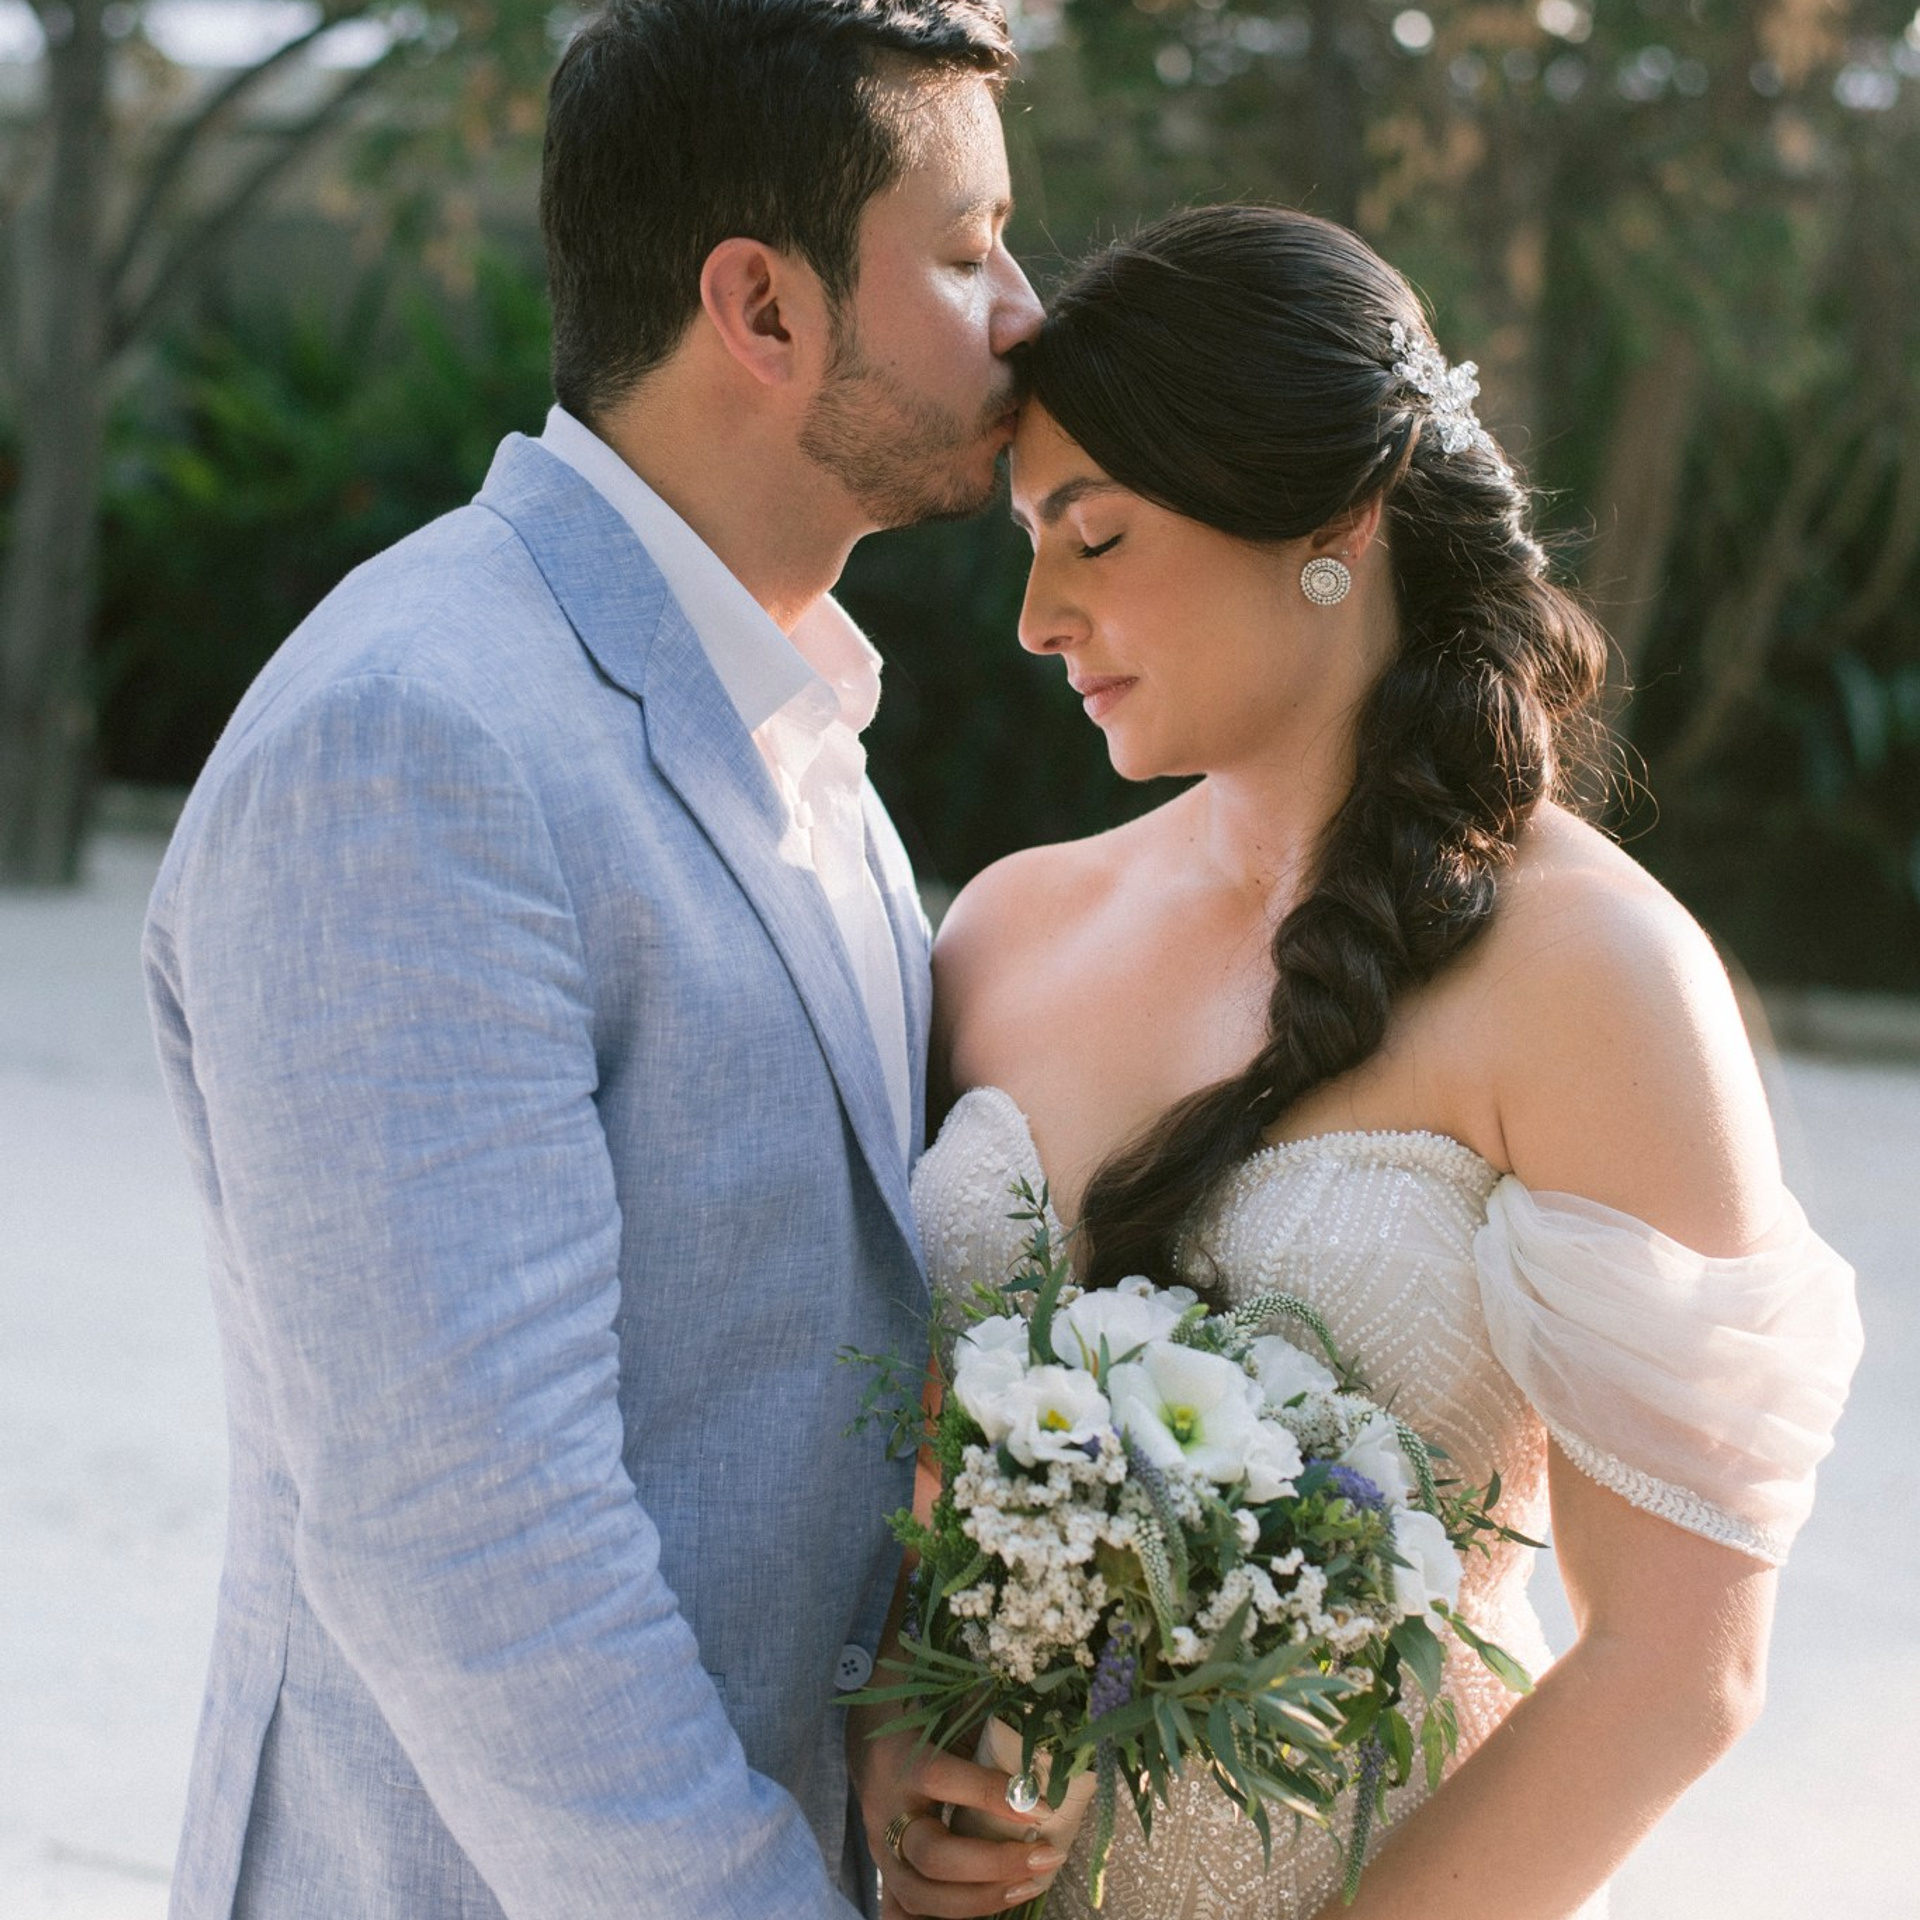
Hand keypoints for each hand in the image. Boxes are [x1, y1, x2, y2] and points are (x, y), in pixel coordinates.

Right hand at [853, 1717, 1069, 1918]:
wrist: (866, 1741)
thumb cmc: (916, 1717)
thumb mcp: (944, 1706)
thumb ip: (981, 1715)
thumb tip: (1038, 1729)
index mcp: (900, 1759)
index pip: (941, 1778)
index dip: (991, 1795)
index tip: (1043, 1807)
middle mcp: (886, 1811)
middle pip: (932, 1856)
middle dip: (994, 1864)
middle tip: (1045, 1856)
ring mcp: (881, 1850)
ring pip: (920, 1896)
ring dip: (980, 1899)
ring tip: (1028, 1885)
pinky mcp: (885, 1874)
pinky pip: (901, 1915)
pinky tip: (985, 1913)